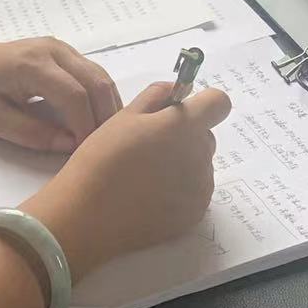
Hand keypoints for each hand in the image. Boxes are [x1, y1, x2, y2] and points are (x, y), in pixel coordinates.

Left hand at [0, 35, 121, 152]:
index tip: (84, 152)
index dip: (85, 125)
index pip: (74, 95)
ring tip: (105, 137)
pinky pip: (93, 73)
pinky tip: (98, 119)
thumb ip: (31, 133)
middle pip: (96, 81)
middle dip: (104, 116)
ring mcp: (62, 48)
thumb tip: (69, 145)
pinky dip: (101, 97)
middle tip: (103, 147)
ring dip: (108, 106)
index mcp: (32, 64)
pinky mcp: (66, 52)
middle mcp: (54, 50)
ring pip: (100, 75)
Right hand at [22, 81, 231, 275]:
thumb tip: (177, 90)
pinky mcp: (195, 214)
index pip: (219, 103)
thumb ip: (156, 96)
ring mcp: (201, 188)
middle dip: (185, 136)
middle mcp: (201, 155)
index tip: (179, 113)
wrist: (88, 216)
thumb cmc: (102, 159)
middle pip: (206, 136)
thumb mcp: (124, 117)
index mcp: (184, 126)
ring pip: (200, 165)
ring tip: (145, 176)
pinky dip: (180, 191)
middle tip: (148, 148)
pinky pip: (195, 192)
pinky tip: (150, 197)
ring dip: (182, 164)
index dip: (202, 104)